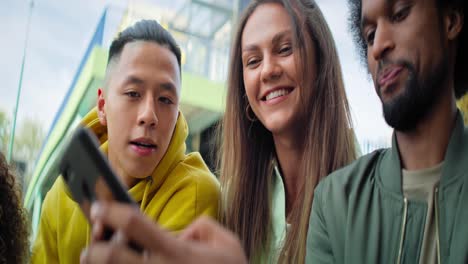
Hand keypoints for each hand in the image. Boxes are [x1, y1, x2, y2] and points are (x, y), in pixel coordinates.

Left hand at [80, 202, 246, 263]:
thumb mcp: (227, 242)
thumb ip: (201, 227)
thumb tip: (180, 234)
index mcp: (177, 251)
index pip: (136, 224)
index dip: (112, 210)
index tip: (98, 205)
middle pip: (114, 256)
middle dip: (95, 248)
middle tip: (91, 245)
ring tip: (94, 259)